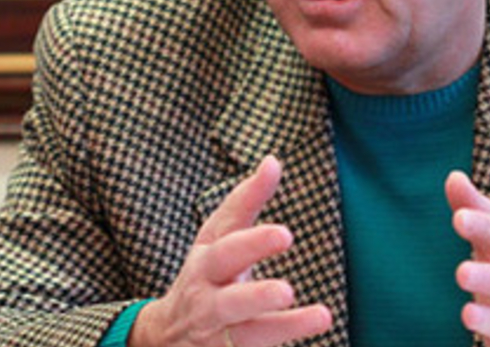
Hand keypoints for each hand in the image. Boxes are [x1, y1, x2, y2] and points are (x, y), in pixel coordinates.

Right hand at [130, 156, 332, 346]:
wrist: (167, 334)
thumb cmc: (206, 273)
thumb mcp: (218, 236)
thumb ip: (246, 201)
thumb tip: (273, 161)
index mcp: (208, 265)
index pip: (228, 249)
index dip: (254, 242)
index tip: (286, 235)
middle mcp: (209, 303)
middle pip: (230, 301)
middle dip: (256, 296)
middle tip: (286, 291)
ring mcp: (218, 336)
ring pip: (248, 336)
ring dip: (283, 329)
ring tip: (322, 316)